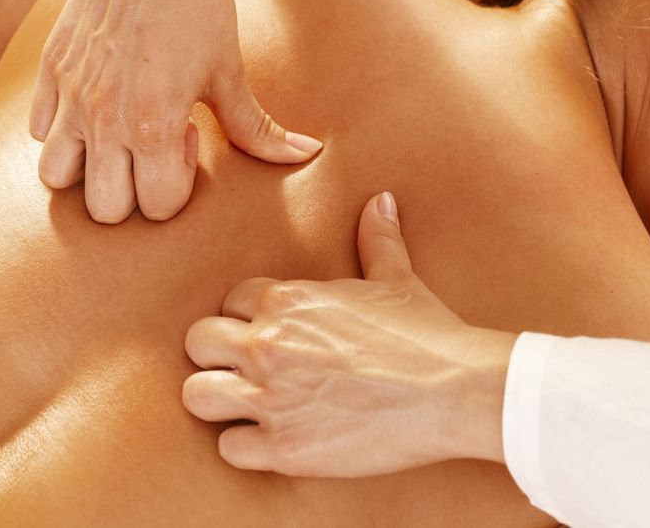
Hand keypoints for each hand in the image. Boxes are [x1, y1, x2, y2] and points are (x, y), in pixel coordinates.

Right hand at [31, 0, 321, 223]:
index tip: (189, 138)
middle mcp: (104, 119)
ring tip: (119, 136)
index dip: (180, 184)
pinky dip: (63, 133)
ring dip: (90, 170)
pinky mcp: (51, 71)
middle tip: (156, 144)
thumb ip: (258, 128)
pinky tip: (97, 106)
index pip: (157, 206)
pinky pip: (39, 133)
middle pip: (106, 210)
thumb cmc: (199, 8)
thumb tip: (304, 154)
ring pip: (57, 178)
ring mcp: (71, 96)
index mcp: (152, 126)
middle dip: (136, 191)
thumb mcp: (230, 74)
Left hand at [182, 192, 516, 475]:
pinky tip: (275, 439)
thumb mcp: (398, 279)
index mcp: (287, 300)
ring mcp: (271, 398)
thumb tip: (381, 200)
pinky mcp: (283, 447)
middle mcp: (267, 345)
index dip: (247, 318)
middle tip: (248, 368)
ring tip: (246, 405)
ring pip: (195, 395)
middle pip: (197, 342)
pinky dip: (247, 447)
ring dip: (219, 400)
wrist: (454, 391)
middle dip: (218, 354)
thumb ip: (377, 240)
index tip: (268, 333)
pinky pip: (229, 448)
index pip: (229, 300)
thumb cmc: (428, 334)